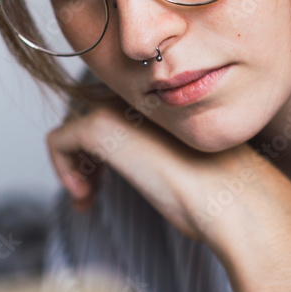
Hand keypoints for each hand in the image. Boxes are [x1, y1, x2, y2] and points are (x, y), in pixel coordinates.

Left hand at [46, 96, 263, 242]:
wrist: (232, 198)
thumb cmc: (221, 192)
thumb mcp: (191, 164)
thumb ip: (165, 155)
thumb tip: (146, 168)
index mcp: (165, 97)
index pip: (117, 112)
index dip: (108, 149)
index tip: (108, 183)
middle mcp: (140, 94)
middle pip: (92, 118)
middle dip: (88, 158)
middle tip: (94, 193)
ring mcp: (119, 105)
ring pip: (74, 128)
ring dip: (74, 165)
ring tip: (87, 197)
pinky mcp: (100, 126)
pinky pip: (59, 140)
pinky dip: (61, 169)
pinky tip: (83, 196)